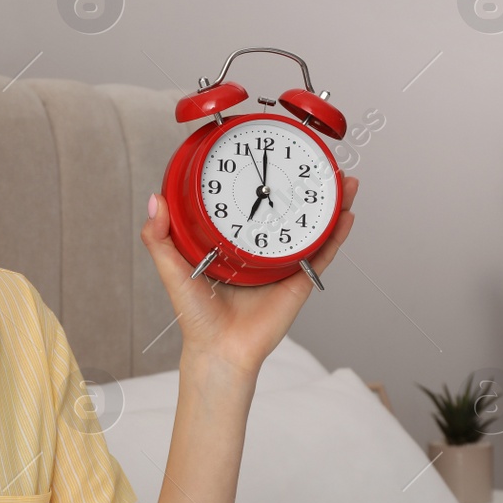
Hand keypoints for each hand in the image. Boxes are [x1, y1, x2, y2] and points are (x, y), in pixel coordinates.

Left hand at [140, 175, 358, 383]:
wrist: (219, 349)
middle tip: (317, 160)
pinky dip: (337, 235)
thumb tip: (155, 200)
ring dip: (331, 204)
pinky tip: (347, 215)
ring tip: (343, 181)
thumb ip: (159, 237)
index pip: (249, 203)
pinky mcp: (299, 280)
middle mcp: (260, 248)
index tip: (270, 153)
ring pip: (311, 227)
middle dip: (305, 186)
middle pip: (287, 210)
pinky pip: (322, 253)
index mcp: (233, 241)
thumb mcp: (172, 268)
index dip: (261, 179)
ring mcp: (282, 262)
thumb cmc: (196, 314)